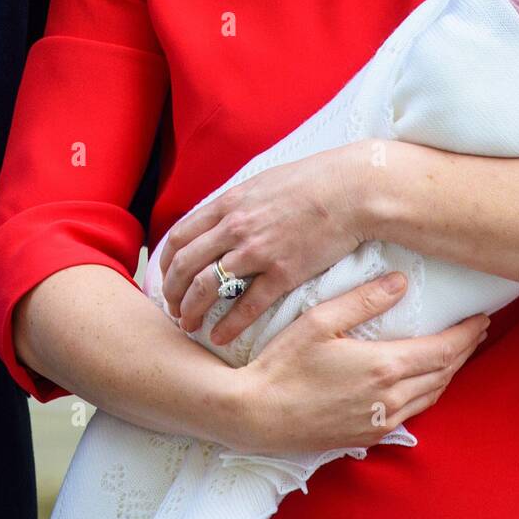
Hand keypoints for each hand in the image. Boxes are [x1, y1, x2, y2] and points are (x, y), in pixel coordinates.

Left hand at [158, 141, 369, 346]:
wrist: (351, 189)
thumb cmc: (313, 181)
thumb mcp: (264, 182)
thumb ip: (239, 201)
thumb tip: (223, 216)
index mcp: (229, 203)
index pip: (180, 236)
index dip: (166, 263)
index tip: (167, 278)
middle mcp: (236, 227)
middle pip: (184, 265)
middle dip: (171, 292)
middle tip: (172, 309)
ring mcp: (258, 251)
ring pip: (206, 287)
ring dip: (191, 311)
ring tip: (188, 325)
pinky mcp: (283, 272)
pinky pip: (247, 306)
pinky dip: (228, 326)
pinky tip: (220, 337)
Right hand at [238, 273, 490, 454]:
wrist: (254, 415)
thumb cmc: (283, 363)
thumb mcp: (320, 320)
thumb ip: (364, 300)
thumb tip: (401, 282)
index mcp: (384, 367)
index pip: (444, 350)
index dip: (467, 334)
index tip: (481, 318)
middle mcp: (389, 399)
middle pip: (443, 374)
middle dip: (464, 351)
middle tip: (475, 331)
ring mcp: (379, 422)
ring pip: (430, 397)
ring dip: (447, 373)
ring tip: (455, 353)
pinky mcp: (366, 437)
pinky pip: (410, 414)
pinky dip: (426, 394)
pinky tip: (421, 382)